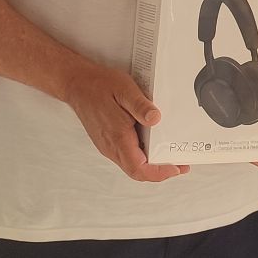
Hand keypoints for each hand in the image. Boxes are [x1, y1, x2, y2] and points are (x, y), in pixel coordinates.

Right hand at [62, 62, 187, 181]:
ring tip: (170, 156)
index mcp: (118, 137)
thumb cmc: (99, 85)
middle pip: (137, 171)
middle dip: (161, 172)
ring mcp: (108, 146)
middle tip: (180, 165)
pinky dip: (142, 157)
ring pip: (132, 165)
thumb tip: (155, 118)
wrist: (77, 84)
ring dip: (152, 166)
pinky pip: (127, 156)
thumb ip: (140, 106)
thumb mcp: (125, 89)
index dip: (159, 173)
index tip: (176, 168)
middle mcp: (111, 146)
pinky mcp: (108, 141)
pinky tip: (152, 146)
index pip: (139, 168)